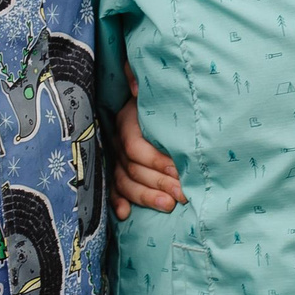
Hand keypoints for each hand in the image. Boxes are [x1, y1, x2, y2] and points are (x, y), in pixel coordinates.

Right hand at [110, 69, 184, 217]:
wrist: (149, 98)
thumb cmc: (158, 94)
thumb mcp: (153, 85)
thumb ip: (141, 80)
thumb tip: (136, 87)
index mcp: (127, 121)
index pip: (135, 147)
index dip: (156, 160)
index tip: (179, 170)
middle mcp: (117, 140)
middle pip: (131, 168)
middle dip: (157, 183)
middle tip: (182, 196)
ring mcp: (114, 157)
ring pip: (123, 181)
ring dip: (144, 196)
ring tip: (168, 206)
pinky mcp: (115, 169)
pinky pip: (112, 188)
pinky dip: (117, 201)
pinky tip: (125, 214)